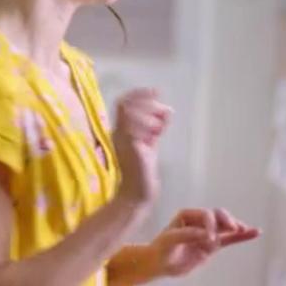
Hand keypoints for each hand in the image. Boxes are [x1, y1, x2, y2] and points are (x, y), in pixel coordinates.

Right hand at [112, 88, 171, 202]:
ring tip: (159, 128)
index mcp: (121, 129)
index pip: (123, 102)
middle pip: (125, 104)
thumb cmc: (143, 170)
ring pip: (129, 114)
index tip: (156, 91)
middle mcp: (118, 132)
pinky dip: (148, 127)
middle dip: (147, 103)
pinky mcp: (129, 148)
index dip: (139, 93)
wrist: (137, 193)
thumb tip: (167, 110)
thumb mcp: (150, 143)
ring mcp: (121, 140)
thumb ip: (156, 127)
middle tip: (163, 112)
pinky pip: (134, 129)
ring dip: (148, 115)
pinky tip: (156, 134)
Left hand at [148, 208, 260, 277]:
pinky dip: (242, 236)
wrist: (159, 263)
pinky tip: (255, 232)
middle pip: (218, 216)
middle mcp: (199, 222)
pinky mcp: (212, 245)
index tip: (208, 239)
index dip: (210, 225)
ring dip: (237, 227)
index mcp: (187, 215)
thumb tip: (207, 235)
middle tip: (232, 228)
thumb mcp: (169, 241)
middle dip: (227, 221)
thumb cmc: (161, 249)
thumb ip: (186, 235)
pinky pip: (230, 239)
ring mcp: (207, 233)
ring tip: (247, 230)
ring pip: (226, 226)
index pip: (205, 215)